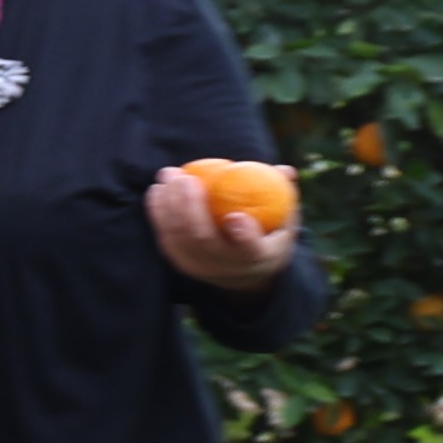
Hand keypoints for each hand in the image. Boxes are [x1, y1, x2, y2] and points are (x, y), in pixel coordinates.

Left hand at [147, 167, 296, 292]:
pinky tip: (158, 189)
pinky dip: (158, 211)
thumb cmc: (266, 235)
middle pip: (203, 240)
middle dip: (191, 208)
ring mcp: (199, 266)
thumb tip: (284, 170)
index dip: (244, 236)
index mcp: (257, 257)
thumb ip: (283, 194)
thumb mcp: (282, 221)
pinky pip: (165, 234)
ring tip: (169, 174)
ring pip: (179, 236)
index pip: (251, 249)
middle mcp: (226, 266)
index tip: (236, 216)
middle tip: (187, 178)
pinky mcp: (179, 260)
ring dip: (169, 203)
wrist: (243, 272)